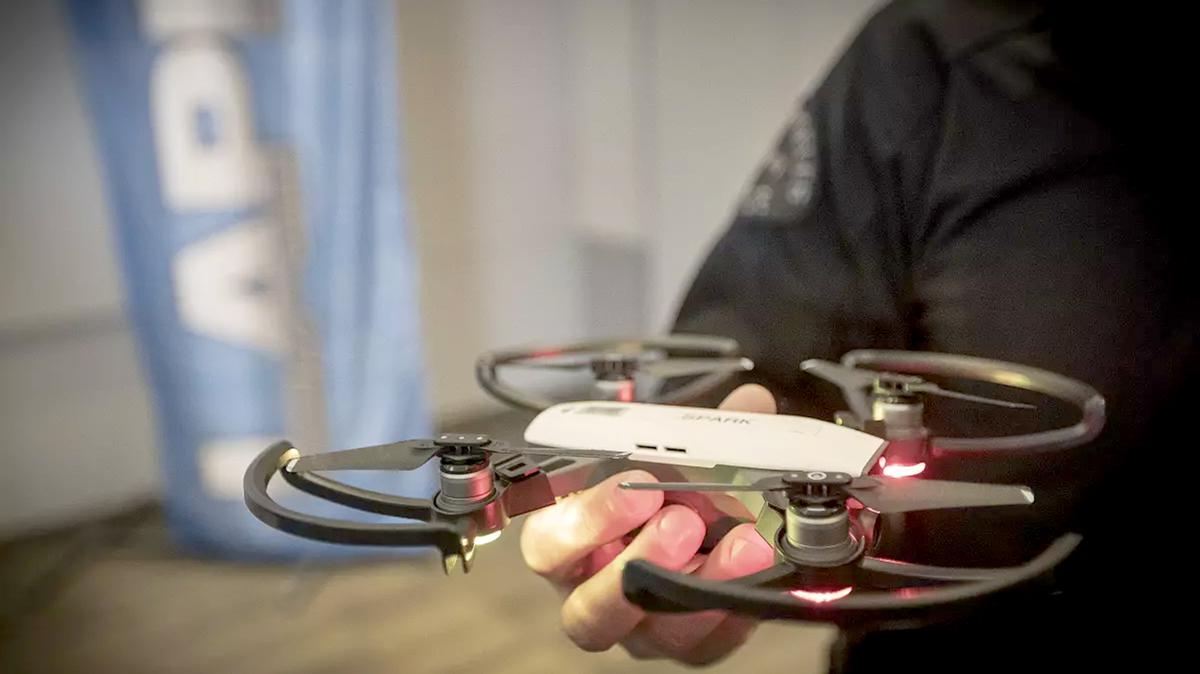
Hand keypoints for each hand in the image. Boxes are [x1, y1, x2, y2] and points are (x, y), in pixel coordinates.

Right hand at [520, 384, 778, 663]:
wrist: (710, 528)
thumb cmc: (668, 490)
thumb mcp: (672, 452)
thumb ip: (700, 428)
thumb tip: (750, 404)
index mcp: (570, 542)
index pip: (547, 544)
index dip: (586, 519)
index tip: (636, 483)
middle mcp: (594, 593)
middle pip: (587, 608)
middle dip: (636, 565)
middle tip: (681, 520)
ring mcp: (640, 629)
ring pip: (648, 633)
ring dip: (694, 588)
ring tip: (736, 544)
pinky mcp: (689, 647)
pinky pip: (706, 645)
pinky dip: (735, 610)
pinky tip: (755, 571)